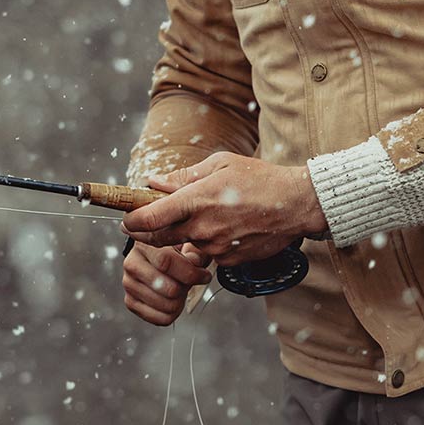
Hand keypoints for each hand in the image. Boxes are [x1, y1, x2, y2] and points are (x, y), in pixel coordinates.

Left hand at [121, 151, 326, 267]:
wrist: (297, 204)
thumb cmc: (260, 178)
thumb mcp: (221, 165)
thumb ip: (184, 177)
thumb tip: (154, 183)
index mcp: (197, 200)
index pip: (149, 218)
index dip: (131, 220)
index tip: (126, 218)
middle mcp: (203, 227)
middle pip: (158, 239)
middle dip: (145, 233)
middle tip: (143, 224)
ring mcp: (216, 247)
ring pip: (185, 246)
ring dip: (184, 236)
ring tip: (206, 216)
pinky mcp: (230, 259)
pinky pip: (209, 254)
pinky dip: (209, 243)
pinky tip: (227, 227)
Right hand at [121, 238, 213, 328]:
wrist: (157, 261)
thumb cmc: (175, 253)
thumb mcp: (187, 244)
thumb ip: (194, 252)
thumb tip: (194, 261)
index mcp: (143, 244)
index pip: (166, 262)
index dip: (191, 273)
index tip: (205, 276)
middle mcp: (131, 264)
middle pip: (169, 289)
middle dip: (187, 288)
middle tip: (190, 283)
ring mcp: (129, 284)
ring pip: (168, 305)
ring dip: (181, 301)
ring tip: (180, 289)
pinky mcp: (131, 302)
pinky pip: (161, 319)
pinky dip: (174, 313)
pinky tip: (174, 301)